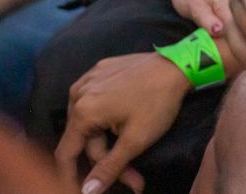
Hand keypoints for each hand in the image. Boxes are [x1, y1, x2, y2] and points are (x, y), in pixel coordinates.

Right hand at [54, 52, 189, 193]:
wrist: (179, 64)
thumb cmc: (158, 102)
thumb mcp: (135, 140)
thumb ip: (109, 168)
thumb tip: (87, 192)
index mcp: (82, 111)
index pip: (66, 153)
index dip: (71, 177)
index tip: (83, 192)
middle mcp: (78, 93)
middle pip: (83, 139)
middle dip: (106, 161)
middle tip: (134, 178)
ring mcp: (89, 78)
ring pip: (88, 121)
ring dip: (106, 141)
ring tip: (131, 150)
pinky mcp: (101, 70)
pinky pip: (94, 100)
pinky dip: (106, 117)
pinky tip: (124, 123)